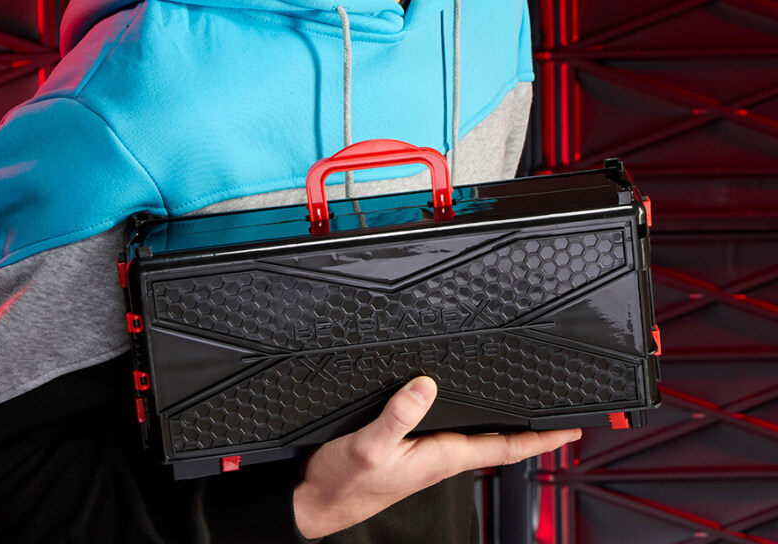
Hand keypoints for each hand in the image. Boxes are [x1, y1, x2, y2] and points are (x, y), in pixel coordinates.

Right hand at [293, 376, 581, 538]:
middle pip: (498, 442)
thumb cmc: (342, 485)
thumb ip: (398, 416)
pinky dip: (469, 421)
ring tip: (526, 412)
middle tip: (558, 415)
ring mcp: (425, 456)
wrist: (317, 503)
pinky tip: (466, 414)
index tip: (571, 430)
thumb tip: (426, 385)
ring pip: (475, 437)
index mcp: (441, 456)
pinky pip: (449, 433)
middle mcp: (439, 457)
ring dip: (503, 426)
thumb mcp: (369, 445)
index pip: (504, 447)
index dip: (541, 438)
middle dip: (531, 429)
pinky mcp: (408, 452)